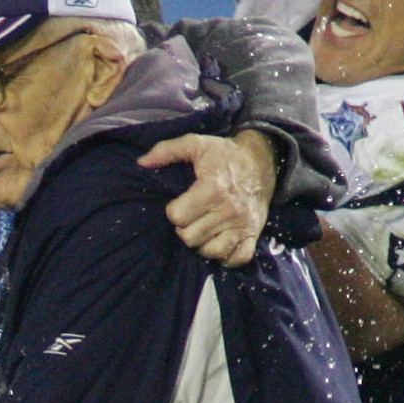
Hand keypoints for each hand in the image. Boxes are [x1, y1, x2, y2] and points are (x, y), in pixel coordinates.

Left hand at [140, 128, 277, 267]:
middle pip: (190, 238)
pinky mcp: (253, 234)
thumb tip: (141, 162)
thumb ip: (166, 150)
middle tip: (191, 217)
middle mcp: (228, 209)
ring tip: (203, 229)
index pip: (178, 216)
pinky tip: (219, 243)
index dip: (174, 211)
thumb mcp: (196, 144)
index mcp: (212, 187)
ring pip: (210, 252)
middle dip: (184, 228)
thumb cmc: (224, 154)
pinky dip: (226, 257)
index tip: (180, 203)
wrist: (262, 160)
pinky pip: (237, 258)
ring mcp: (242, 224)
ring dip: (202, 244)